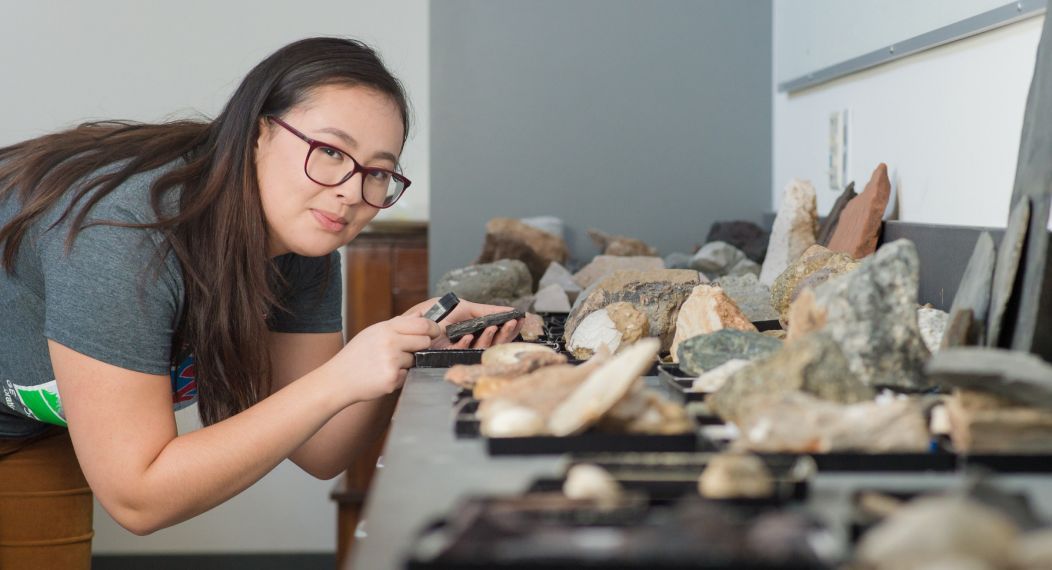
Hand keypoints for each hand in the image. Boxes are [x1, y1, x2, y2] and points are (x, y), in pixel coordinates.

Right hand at [324, 315, 440, 402]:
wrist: (338, 379)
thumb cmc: (355, 356)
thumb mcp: (373, 332)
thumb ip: (399, 323)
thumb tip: (421, 315)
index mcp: (386, 329)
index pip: (422, 324)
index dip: (433, 328)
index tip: (434, 332)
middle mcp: (390, 343)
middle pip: (425, 341)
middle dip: (420, 347)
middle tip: (405, 351)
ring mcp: (392, 361)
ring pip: (415, 360)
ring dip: (406, 363)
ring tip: (385, 364)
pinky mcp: (393, 379)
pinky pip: (407, 375)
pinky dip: (398, 377)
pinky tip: (382, 375)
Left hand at [419, 299, 522, 349]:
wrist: (413, 324)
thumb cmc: (436, 313)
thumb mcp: (464, 308)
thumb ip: (486, 310)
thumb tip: (510, 310)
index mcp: (477, 330)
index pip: (499, 331)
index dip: (511, 327)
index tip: (522, 319)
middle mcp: (473, 341)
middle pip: (496, 342)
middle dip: (506, 332)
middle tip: (513, 323)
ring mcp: (462, 349)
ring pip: (483, 348)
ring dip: (490, 337)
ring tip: (494, 326)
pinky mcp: (450, 356)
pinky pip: (463, 352)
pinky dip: (466, 343)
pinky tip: (467, 336)